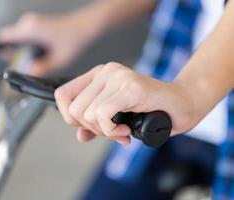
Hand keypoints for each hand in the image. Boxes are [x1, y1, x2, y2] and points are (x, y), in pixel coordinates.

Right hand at [0, 12, 97, 75]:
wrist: (83, 28)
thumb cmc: (74, 39)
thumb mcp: (59, 59)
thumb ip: (42, 68)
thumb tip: (28, 72)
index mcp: (30, 30)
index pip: (4, 37)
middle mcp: (28, 24)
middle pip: (10, 40)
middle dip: (14, 55)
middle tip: (25, 66)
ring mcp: (31, 24)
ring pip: (18, 40)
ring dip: (22, 52)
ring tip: (38, 60)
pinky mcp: (36, 27)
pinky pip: (24, 38)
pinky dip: (27, 48)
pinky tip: (39, 56)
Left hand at [55, 62, 198, 144]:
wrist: (183, 103)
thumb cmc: (150, 109)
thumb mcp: (116, 118)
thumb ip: (96, 125)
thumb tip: (80, 136)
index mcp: (97, 75)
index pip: (62, 95)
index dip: (70, 117)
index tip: (91, 125)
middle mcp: (105, 72)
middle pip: (73, 109)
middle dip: (91, 128)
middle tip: (112, 131)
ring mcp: (117, 77)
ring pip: (87, 114)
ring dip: (104, 131)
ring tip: (121, 130)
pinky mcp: (130, 87)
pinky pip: (103, 115)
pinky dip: (111, 131)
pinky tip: (125, 131)